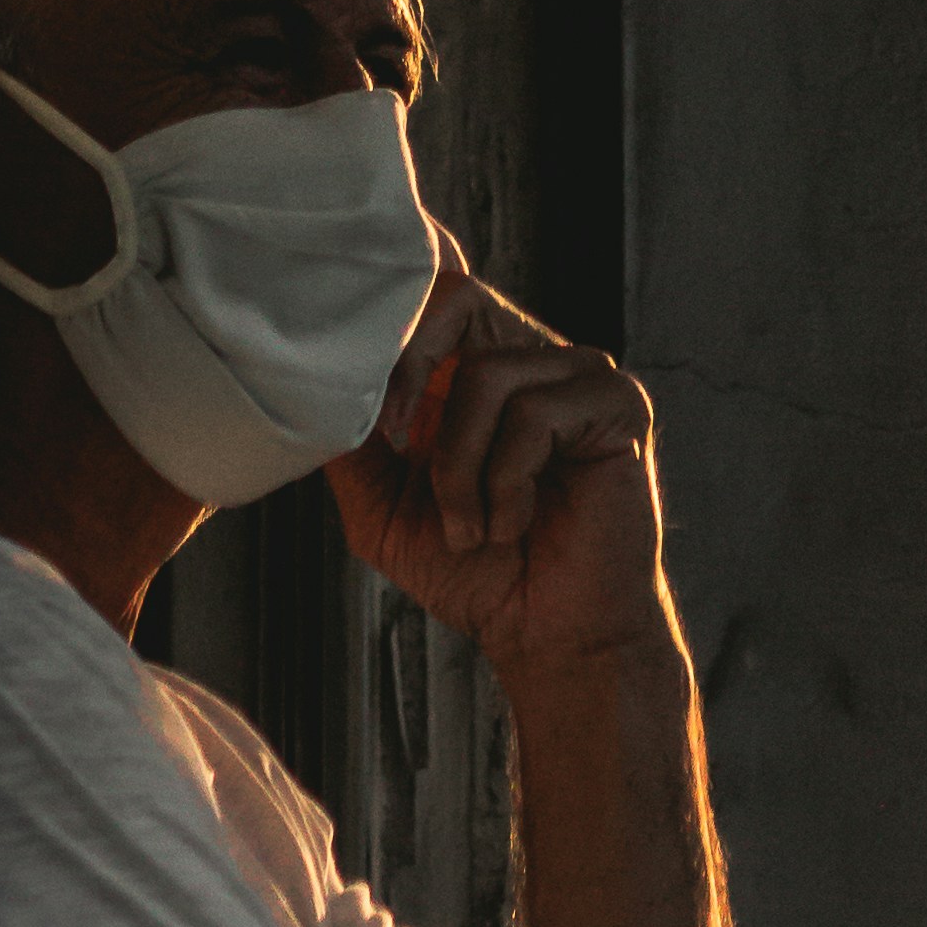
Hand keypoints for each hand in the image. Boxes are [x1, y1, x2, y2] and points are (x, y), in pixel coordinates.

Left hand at [324, 237, 674, 677]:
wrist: (544, 638)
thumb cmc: (473, 573)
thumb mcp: (381, 506)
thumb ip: (348, 443)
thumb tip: (307, 383)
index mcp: (477, 366)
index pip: (435, 287)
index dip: (390, 320)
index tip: (370, 411)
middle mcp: (530, 356)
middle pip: (459, 297)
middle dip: (410, 374)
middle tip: (399, 445)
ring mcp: (580, 375)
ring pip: (485, 373)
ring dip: (459, 468)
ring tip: (471, 527)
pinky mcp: (619, 405)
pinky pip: (535, 413)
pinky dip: (506, 480)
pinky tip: (516, 523)